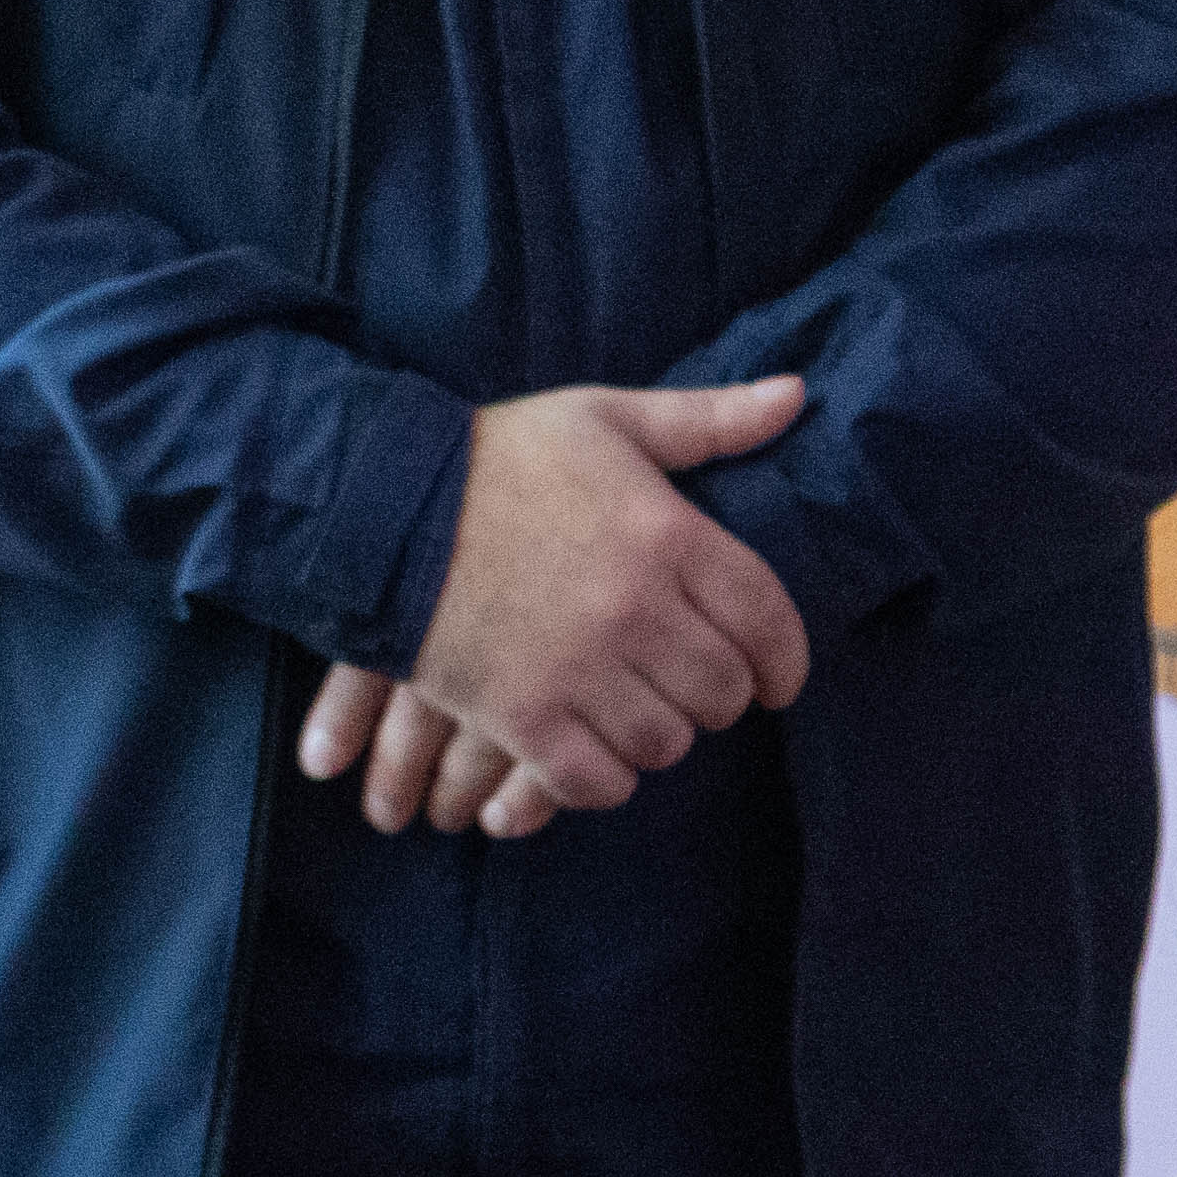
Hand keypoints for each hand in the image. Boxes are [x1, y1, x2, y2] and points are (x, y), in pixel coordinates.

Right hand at [294, 377, 814, 836]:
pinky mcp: (522, 717)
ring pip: (665, 742)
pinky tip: (589, 751)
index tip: (777, 683)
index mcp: (666, 532)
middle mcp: (633, 606)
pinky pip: (598, 782)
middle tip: (691, 690)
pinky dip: (603, 778)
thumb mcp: (605, 418)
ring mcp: (578, 668)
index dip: (785, 662)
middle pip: (720, 691)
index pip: (765, 619)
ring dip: (658, 735)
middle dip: (716, 697)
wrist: (381, 506)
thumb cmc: (498, 458)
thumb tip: (796, 395)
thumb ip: (706, 419)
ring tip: (635, 714)